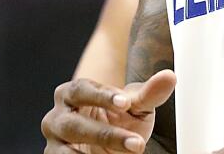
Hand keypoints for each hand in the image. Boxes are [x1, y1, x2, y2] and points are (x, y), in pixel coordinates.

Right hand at [42, 70, 177, 153]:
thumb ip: (148, 93)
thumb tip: (169, 76)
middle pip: (73, 124)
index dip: (102, 96)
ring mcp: (54, 143)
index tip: (125, 103)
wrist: (109, 144)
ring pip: (65, 152)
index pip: (82, 90)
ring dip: (95, 153)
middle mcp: (56, 117)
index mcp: (71, 93)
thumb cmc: (119, 119)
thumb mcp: (135, 107)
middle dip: (104, 134)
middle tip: (138, 144)